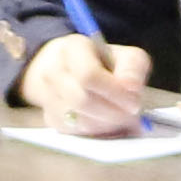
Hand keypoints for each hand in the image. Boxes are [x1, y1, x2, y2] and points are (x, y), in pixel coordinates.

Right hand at [24, 35, 154, 133]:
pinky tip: (105, 122)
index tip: (134, 103)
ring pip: (78, 120)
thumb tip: (132, 88)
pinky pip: (74, 132)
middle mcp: (53, 70)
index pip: (88, 75)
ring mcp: (46, 95)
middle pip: (82, 101)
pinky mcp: (48, 117)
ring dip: (105, 125)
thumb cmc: (105, 64)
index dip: (114, 93)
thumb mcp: (126, 57)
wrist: (73, 71)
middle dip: (112, 114)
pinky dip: (94, 132)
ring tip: (120, 119)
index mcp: (73, 48)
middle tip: (131, 117)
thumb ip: (133, 69)